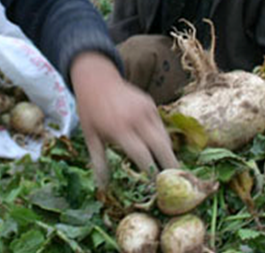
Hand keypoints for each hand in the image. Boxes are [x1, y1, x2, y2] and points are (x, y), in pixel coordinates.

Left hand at [70, 52, 178, 187]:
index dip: (150, 171)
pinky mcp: (149, 103)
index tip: (154, 185)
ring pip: (164, 135)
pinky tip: (162, 149)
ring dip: (169, 151)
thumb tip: (102, 185)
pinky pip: (160, 124)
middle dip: (169, 163)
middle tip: (175, 179)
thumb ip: (98, 160)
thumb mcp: (89, 135)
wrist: (96, 79)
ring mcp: (145, 109)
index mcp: (119, 128)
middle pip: (160, 145)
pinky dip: (162, 137)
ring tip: (172, 168)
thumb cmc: (90, 110)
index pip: (141, 154)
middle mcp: (135, 118)